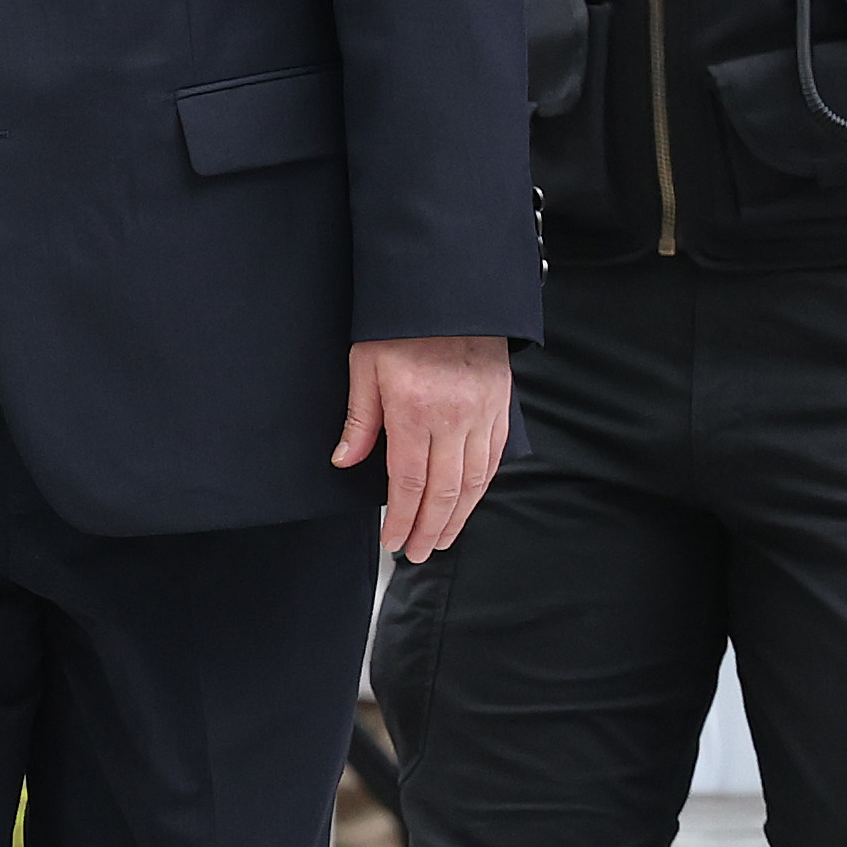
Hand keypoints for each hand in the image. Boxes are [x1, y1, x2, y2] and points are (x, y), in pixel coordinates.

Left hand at [336, 336, 512, 564]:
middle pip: (445, 491)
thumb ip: (359, 418)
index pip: (408, 482)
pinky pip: (494, 458)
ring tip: (444, 538)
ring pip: (475, 480)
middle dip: (431, 529)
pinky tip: (469, 502)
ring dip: (459, 516)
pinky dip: (482, 487)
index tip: (393, 540)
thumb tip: (345, 460)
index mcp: (415, 410)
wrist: (452, 293)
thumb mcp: (365, 366)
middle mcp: (454, 418)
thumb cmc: (402, 326)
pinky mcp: (501, 408)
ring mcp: (483, 414)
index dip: (402, 518)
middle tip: (419, 553)